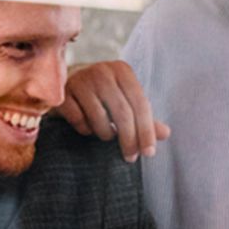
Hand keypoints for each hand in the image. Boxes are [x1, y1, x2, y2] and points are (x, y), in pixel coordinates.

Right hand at [57, 60, 171, 162]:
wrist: (67, 83)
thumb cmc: (103, 96)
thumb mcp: (126, 102)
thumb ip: (144, 118)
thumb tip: (166, 133)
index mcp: (122, 70)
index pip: (140, 104)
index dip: (146, 130)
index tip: (149, 153)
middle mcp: (102, 70)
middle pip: (122, 112)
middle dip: (129, 139)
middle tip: (130, 157)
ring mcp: (80, 79)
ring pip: (99, 117)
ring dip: (105, 134)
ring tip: (106, 134)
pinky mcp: (63, 92)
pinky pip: (78, 119)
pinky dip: (85, 129)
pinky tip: (87, 127)